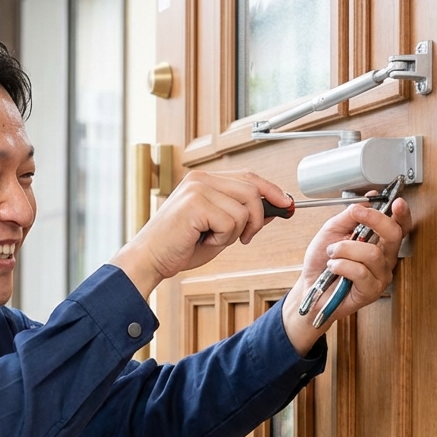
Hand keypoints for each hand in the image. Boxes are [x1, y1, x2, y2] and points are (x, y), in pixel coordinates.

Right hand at [110, 169, 291, 296]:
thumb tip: (274, 208)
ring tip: (211, 239)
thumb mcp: (218, 229)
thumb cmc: (178, 247)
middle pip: (252, 190)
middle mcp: (200, 179)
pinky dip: (222, 239)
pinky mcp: (195, 204)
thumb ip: (242, 216)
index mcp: (204, 180)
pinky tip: (202, 240)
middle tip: (245, 237)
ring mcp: (197, 189)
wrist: (149, 260)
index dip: (271, 190)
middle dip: (257, 218)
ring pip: (244, 209)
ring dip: (234, 232)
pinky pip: (230, 222)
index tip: (287, 204)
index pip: (248, 177)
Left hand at [281, 196, 414, 353]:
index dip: (402, 214)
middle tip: (357, 215)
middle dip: (375, 221)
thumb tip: (370, 197)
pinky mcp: (371, 291)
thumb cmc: (322, 260)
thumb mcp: (332, 230)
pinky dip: (341, 265)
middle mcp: (385, 258)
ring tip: (332, 254)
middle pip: (394, 235)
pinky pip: (360, 272)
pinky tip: (333, 267)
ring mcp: (380, 275)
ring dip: (344, 249)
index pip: (400, 226)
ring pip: (371, 253)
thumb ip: (350, 215)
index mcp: (379, 242)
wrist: (309, 286)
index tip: (395, 202)